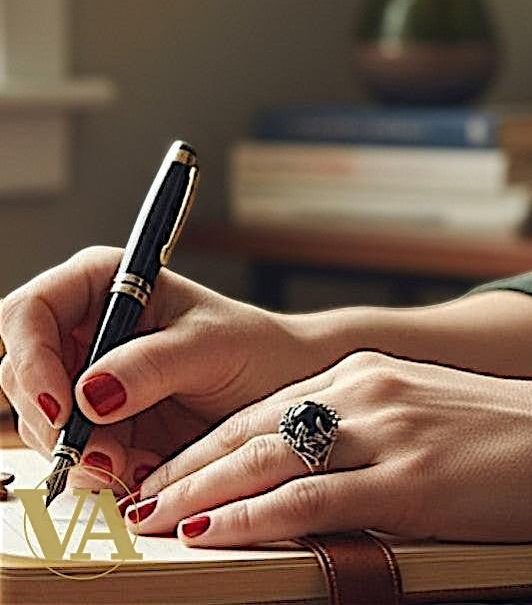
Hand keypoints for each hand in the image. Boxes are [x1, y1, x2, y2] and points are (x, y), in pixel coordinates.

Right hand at [0, 246, 338, 492]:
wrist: (283, 390)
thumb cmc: (256, 349)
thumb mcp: (212, 347)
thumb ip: (152, 364)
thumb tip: (89, 391)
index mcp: (108, 283)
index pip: (31, 310)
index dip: (31, 357)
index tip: (60, 406)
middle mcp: (87, 328)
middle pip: (21, 373)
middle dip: (55, 421)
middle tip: (104, 453)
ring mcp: (88, 378)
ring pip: (40, 422)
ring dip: (81, 453)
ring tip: (137, 463)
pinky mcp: (99, 424)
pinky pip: (71, 454)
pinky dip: (98, 471)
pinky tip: (141, 469)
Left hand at [129, 350, 531, 545]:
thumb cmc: (524, 437)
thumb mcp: (438, 417)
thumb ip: (377, 434)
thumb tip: (321, 472)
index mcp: (375, 371)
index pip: (271, 407)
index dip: (212, 444)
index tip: (170, 473)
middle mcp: (371, 390)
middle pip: (255, 428)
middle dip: (189, 468)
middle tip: (137, 501)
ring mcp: (390, 431)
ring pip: (269, 459)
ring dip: (202, 494)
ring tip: (151, 522)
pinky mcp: (412, 480)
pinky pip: (313, 499)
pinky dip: (254, 518)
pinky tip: (214, 534)